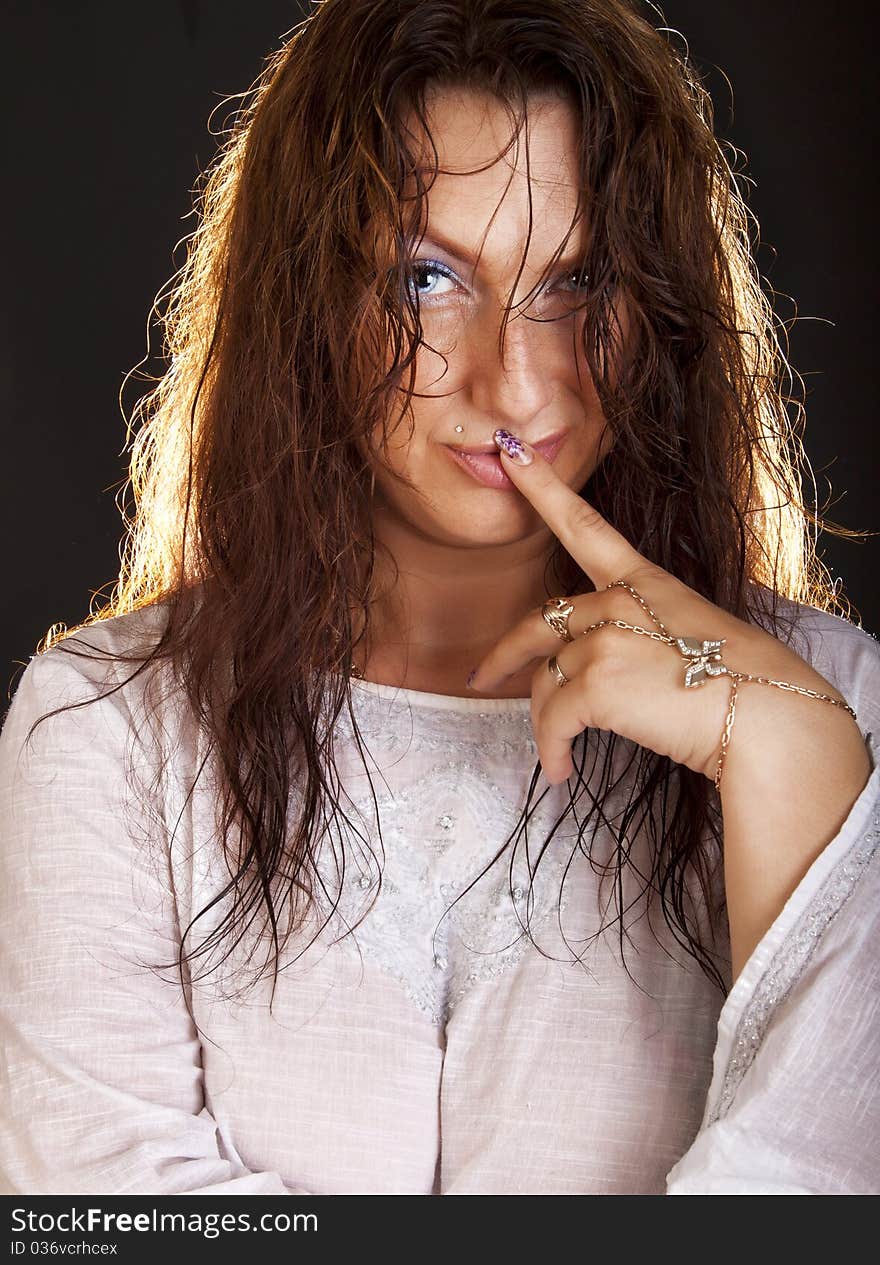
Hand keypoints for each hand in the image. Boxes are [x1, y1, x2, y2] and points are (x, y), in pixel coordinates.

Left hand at [467, 429, 857, 787]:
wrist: (770, 719)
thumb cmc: (747, 686)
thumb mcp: (693, 639)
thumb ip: (642, 638)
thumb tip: (601, 675)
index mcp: (646, 582)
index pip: (584, 525)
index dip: (543, 488)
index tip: (510, 453)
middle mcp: (620, 601)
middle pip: (539, 624)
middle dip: (504, 655)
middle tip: (483, 677)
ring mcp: (606, 638)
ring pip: (546, 684)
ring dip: (545, 726)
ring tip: (558, 758)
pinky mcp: (598, 682)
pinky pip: (553, 721)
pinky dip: (552, 752)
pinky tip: (561, 773)